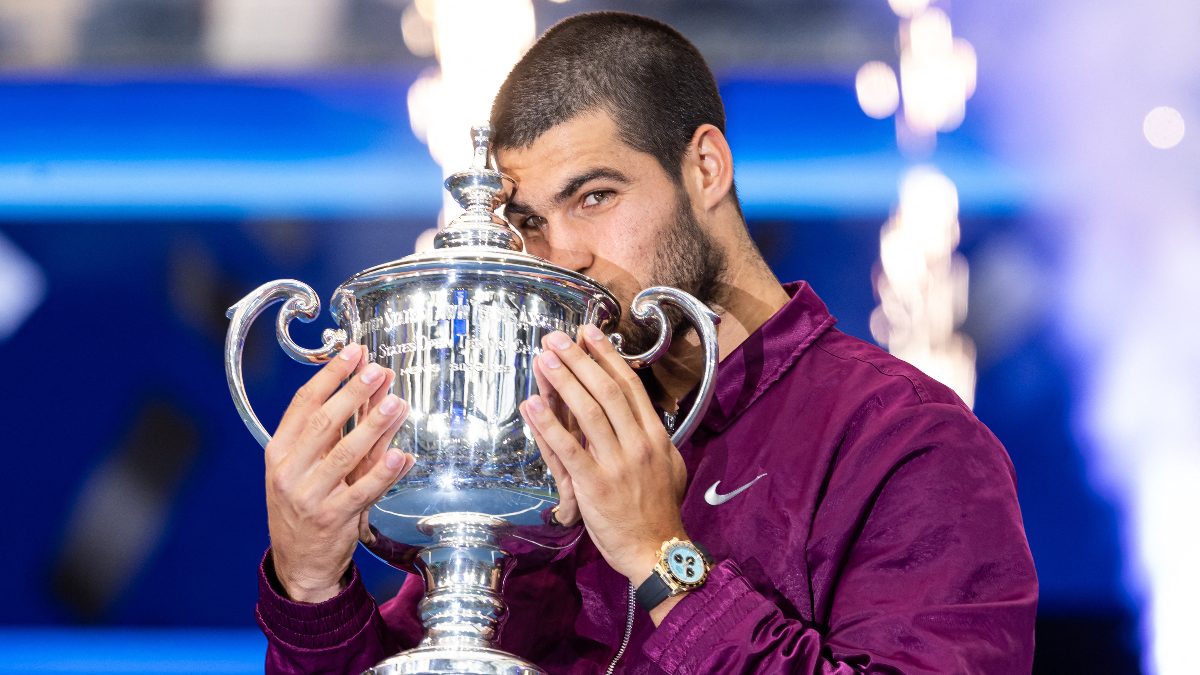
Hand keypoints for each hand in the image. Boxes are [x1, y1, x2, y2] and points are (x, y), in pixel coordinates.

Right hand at [265, 343, 414, 602]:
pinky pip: (363, 491)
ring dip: (374, 426)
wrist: (298, 561)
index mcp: (279, 452)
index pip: (303, 404)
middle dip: (354, 393)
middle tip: (379, 371)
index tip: (353, 352)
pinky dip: (384, 473)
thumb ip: (332, 431)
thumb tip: (365, 388)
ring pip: (345, 455)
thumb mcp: (304, 465)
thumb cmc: (305, 503)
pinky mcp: (332, 519)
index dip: (330, 375)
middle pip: (324, 423)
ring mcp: (309, 496)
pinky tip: (402, 455)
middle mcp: (289, 472)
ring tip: (397, 404)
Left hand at [519, 326, 687, 583]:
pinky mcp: (595, 485)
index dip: (606, 356)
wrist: (656, 550)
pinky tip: (531, 404)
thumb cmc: (658, 510)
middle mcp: (638, 443)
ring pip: (588, 411)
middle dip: (579, 359)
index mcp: (655, 436)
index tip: (589, 334)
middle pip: (606, 390)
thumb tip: (639, 414)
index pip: (629, 386)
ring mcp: (617, 463)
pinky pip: (567, 448)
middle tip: (556, 338)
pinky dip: (548, 424)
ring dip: (562, 380)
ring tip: (543, 359)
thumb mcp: (668, 466)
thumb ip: (651, 438)